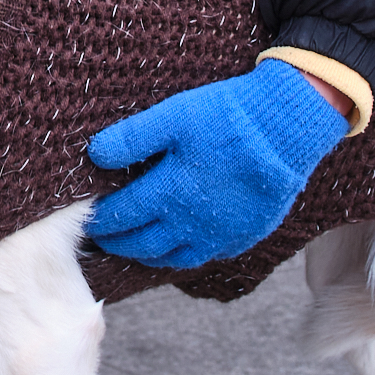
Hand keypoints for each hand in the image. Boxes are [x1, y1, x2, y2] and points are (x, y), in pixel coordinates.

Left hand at [85, 63, 349, 271]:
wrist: (287, 130)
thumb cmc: (228, 118)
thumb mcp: (174, 116)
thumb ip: (132, 138)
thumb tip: (95, 154)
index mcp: (168, 194)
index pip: (121, 216)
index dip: (101, 220)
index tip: (87, 219)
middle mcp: (190, 224)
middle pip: (142, 244)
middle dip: (117, 242)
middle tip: (102, 239)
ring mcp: (218, 235)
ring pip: (172, 258)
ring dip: (147, 255)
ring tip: (133, 247)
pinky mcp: (243, 236)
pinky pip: (205, 256)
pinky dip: (182, 256)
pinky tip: (177, 247)